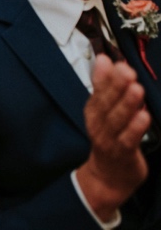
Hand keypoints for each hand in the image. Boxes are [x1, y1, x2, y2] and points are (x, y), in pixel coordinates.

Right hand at [76, 56, 149, 220]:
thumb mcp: (104, 110)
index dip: (104, 76)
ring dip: (126, 104)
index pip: (97, 90)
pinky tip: (143, 116)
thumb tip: (104, 60)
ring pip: (117, 120)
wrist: (108, 176)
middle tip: (126, 71)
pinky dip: (135, 128)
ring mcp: (109, 139)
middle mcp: (98, 124)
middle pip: (106, 103)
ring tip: (136, 89)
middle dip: (116, 86)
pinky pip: (129, 139)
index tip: (112, 62)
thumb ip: (105, 85)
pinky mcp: (122, 153)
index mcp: (94, 111)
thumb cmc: (110, 138)